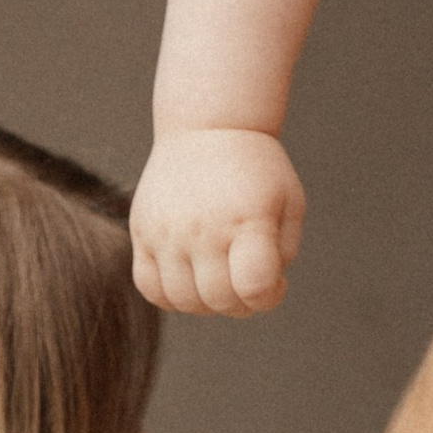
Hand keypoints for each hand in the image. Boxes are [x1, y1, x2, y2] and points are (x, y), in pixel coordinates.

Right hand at [131, 127, 304, 316]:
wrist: (209, 128)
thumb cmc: (257, 171)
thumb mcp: (289, 204)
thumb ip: (282, 254)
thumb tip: (259, 293)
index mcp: (247, 219)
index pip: (254, 286)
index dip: (270, 297)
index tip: (276, 281)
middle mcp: (203, 228)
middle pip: (219, 299)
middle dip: (242, 303)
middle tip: (247, 279)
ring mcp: (167, 231)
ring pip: (183, 300)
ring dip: (208, 303)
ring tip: (220, 277)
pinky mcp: (142, 231)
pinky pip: (150, 287)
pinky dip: (172, 295)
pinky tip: (191, 277)